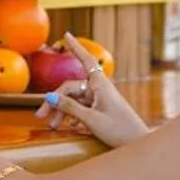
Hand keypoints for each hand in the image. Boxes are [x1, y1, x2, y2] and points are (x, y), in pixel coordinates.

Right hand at [34, 33, 147, 147]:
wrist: (138, 145)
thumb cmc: (119, 130)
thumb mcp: (91, 119)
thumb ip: (69, 107)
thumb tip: (49, 97)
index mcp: (100, 85)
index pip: (86, 60)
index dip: (75, 47)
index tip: (66, 34)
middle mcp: (99, 89)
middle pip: (71, 88)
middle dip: (55, 101)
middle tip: (41, 116)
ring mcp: (100, 99)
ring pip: (74, 99)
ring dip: (62, 111)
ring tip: (53, 126)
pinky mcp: (101, 110)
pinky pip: (81, 107)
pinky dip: (72, 115)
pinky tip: (67, 126)